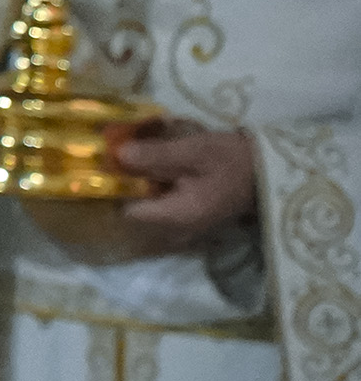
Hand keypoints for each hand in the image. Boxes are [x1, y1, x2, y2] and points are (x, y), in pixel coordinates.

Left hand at [113, 119, 258, 249]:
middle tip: (123, 155)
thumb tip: (119, 155)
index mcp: (177, 217)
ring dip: (144, 184)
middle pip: (139, 210)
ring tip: (140, 156)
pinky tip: (161, 165)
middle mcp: (179, 229)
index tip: (111, 164)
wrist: (269, 170)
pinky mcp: (193, 215)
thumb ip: (156, 155)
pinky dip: (158, 187)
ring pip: (151, 207)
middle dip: (130, 184)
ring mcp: (187, 225)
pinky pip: (165, 204)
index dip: (118, 188)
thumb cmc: (233, 161)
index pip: (130, 212)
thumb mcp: (194, 151)